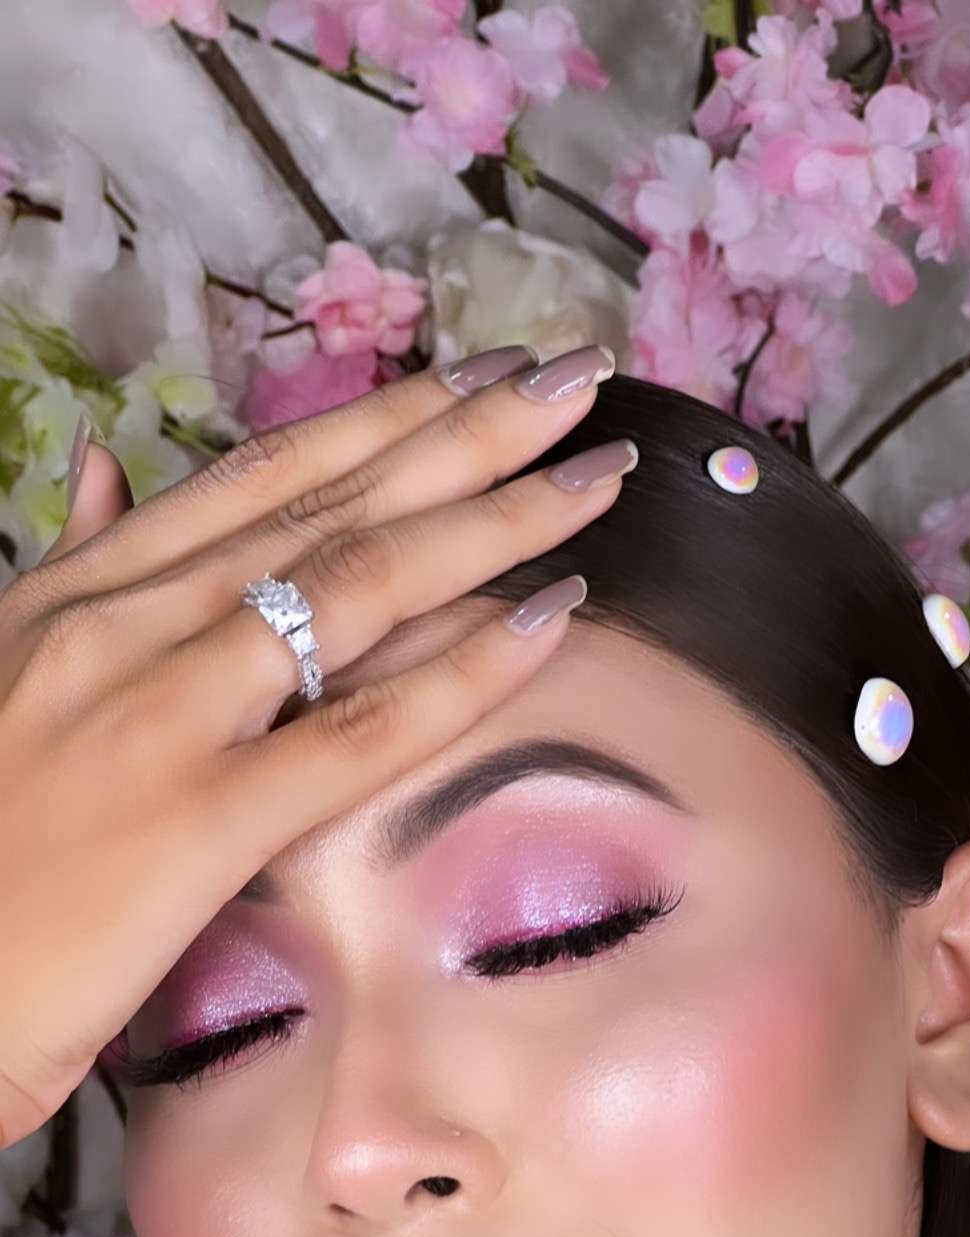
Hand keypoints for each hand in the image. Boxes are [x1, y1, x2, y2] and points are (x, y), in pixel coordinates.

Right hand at [0, 343, 630, 1147]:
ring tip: (598, 472)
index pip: (259, 476)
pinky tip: (554, 619)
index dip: (380, 415)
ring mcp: (164, 713)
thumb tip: (104, 464)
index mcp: (85, 591)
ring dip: (494, 520)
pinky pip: (359, 731)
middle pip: (328, 504)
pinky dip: (464, 669)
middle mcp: (128, 623)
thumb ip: (70, 565)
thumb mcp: (1, 668)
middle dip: (464, 432)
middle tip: (575, 376)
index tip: (479, 371)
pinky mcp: (200, 819)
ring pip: (355, 588)